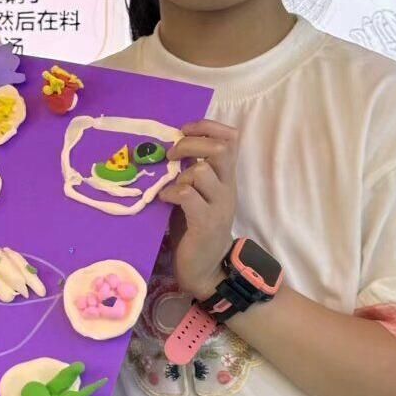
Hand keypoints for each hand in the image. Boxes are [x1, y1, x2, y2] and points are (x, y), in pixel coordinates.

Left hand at [158, 119, 239, 299]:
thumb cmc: (195, 227)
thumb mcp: (198, 194)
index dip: (208, 126)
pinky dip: (172, 192)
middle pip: (220, 149)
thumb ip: (192, 171)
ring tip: (170, 185)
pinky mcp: (206, 223)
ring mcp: (219, 206)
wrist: (207, 269)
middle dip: (191, 144)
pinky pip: (188, 195)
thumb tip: (169, 146)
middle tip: (172, 154)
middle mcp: (227, 188)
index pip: (231, 139)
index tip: (185, 128)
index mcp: (226, 178)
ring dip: (181, 173)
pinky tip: (165, 200)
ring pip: (203, 171)